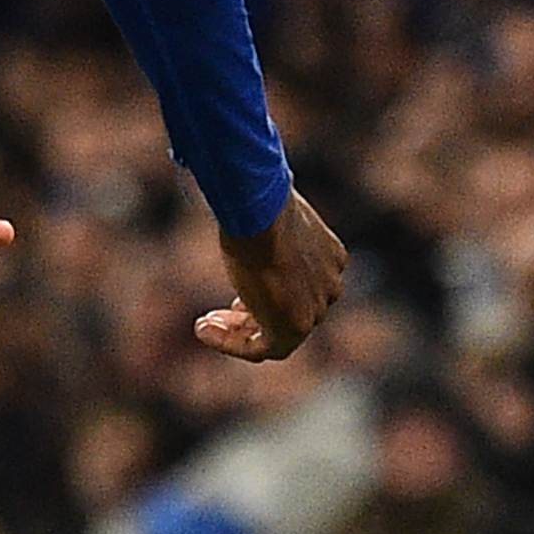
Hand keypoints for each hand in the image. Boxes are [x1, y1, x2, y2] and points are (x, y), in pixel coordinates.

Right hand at [196, 189, 345, 361]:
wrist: (262, 218)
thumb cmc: (258, 204)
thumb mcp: (263, 209)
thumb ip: (259, 214)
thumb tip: (236, 186)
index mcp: (329, 256)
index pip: (303, 282)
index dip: (270, 288)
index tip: (240, 291)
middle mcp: (329, 285)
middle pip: (293, 308)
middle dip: (255, 312)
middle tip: (222, 311)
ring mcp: (315, 309)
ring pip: (279, 332)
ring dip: (240, 329)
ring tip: (206, 323)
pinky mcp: (294, 327)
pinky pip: (265, 348)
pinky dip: (233, 343)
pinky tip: (204, 330)